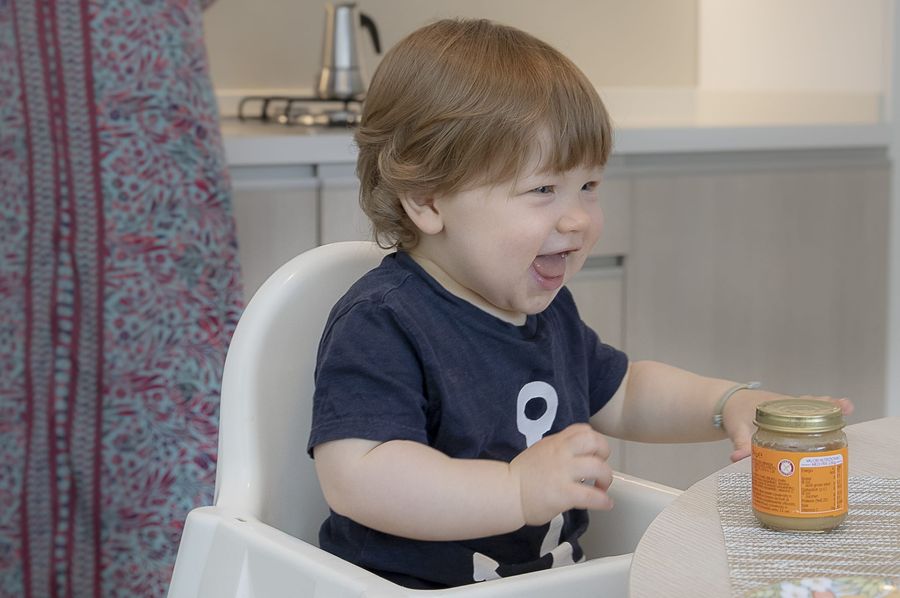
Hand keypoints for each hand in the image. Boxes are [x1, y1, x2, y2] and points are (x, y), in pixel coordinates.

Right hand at [508, 423, 613, 525]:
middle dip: (605, 454)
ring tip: (601, 487)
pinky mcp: (563, 493)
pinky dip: (603, 500)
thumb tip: (576, 453)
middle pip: (595, 442)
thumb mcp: (540, 451)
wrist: (506, 492)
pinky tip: (605, 504)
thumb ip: (558, 449)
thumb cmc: (521, 476)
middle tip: (600, 467)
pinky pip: (592, 496)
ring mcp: (562, 473)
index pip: (583, 430)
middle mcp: (560, 453)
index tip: (594, 453)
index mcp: (555, 443)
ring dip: (606, 478)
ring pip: (598, 467)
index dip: (595, 440)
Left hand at [724, 393, 853, 461]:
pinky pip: (806, 417)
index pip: (802, 404)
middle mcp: (785, 405)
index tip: (841, 406)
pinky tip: (832, 428)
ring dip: (828, 412)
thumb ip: (741, 444)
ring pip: (812, 409)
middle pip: (812, 404)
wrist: (728, 403)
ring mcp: (788, 410)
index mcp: (777, 406)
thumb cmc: (734, 413)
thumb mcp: (737, 429)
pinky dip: (819, 420)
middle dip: (830, 407)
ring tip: (846, 415)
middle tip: (847, 407)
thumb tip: (738, 459)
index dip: (822, 405)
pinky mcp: (787, 418)